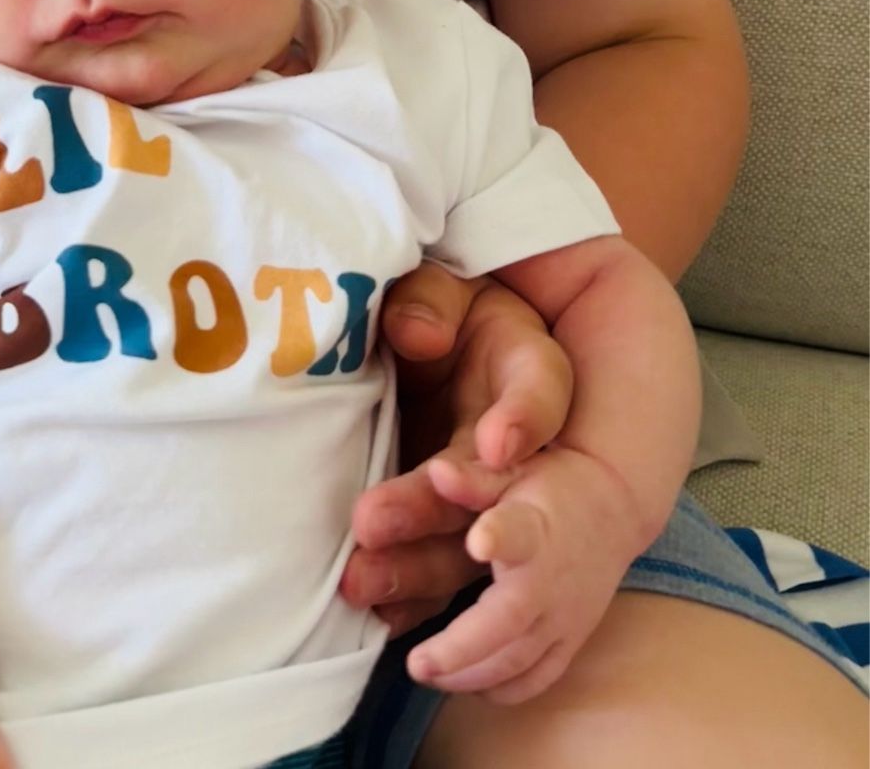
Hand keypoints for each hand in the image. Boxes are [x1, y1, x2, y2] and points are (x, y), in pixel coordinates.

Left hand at [341, 267, 573, 633]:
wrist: (448, 340)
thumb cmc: (440, 306)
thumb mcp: (443, 286)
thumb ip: (429, 301)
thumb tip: (416, 333)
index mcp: (525, 363)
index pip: (542, 386)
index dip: (523, 418)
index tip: (495, 445)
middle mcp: (518, 439)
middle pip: (494, 483)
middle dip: (433, 508)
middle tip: (371, 520)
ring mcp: (496, 490)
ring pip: (470, 540)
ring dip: (419, 564)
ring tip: (358, 578)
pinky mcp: (464, 526)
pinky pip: (451, 569)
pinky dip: (418, 596)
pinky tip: (377, 614)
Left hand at [404, 443, 642, 701]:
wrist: (610, 508)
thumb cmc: (547, 486)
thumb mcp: (511, 470)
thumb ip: (473, 478)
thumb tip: (438, 473)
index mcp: (534, 529)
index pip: (518, 536)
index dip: (499, 538)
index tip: (476, 541)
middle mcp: (551, 580)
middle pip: (511, 622)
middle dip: (461, 649)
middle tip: (416, 664)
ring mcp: (565, 617)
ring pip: (519, 661)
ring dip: (469, 675)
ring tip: (424, 673)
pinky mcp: (571, 640)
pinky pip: (538, 678)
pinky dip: (502, 690)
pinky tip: (465, 683)